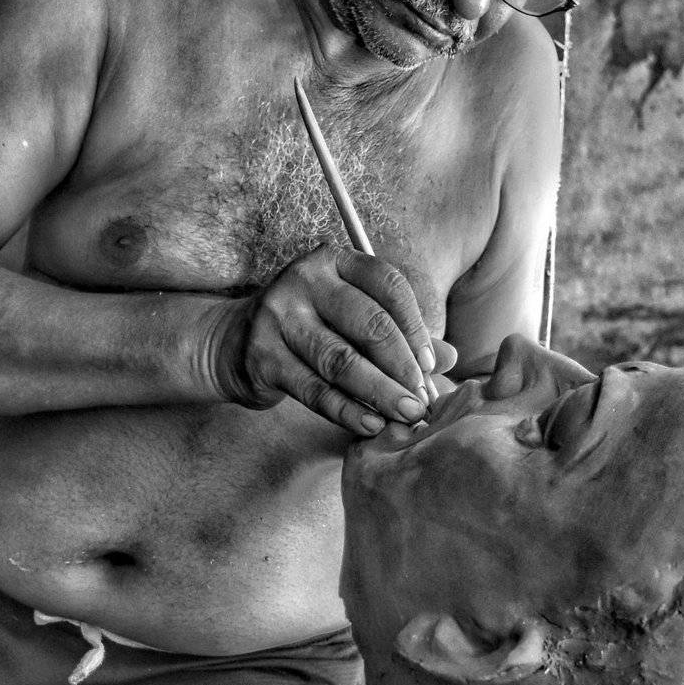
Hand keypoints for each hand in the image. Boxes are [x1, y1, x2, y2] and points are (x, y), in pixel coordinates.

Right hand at [216, 244, 444, 436]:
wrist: (232, 342)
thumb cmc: (307, 327)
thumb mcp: (349, 317)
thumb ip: (399, 332)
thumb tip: (451, 358)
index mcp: (333, 260)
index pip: (387, 284)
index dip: (415, 326)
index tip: (430, 365)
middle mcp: (304, 279)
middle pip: (368, 323)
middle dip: (403, 367)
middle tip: (424, 400)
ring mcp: (278, 315)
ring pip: (342, 360)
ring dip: (381, 393)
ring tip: (407, 415)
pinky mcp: (261, 355)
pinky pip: (315, 389)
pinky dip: (348, 410)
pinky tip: (372, 424)